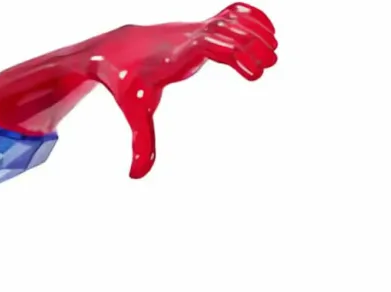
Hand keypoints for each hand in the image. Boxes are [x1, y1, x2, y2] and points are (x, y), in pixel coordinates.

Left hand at [93, 7, 277, 176]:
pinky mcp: (201, 26)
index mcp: (175, 55)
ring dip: (256, 31)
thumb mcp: (133, 112)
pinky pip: (231, 13)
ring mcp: (196, 27)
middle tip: (269, 65)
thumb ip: (140, 141)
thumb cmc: (126, 81)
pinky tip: (269, 32)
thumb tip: (136, 175)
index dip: (236, 55)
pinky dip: (252, 17)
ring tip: (273, 54)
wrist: (117, 50)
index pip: (210, 44)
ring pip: (231, 19)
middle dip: (251, 44)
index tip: (255, 75)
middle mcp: (188, 35)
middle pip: (226, 29)